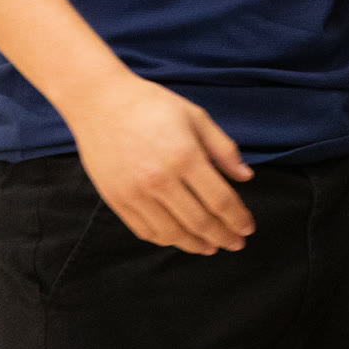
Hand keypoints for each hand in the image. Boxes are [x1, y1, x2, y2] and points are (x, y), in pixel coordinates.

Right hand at [64, 72, 254, 254]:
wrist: (100, 102)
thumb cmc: (151, 104)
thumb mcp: (195, 116)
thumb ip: (223, 148)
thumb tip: (246, 177)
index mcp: (184, 156)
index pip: (219, 200)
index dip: (238, 218)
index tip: (248, 228)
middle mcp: (160, 180)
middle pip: (199, 222)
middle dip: (223, 237)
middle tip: (236, 243)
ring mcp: (135, 193)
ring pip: (172, 233)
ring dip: (196, 245)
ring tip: (211, 246)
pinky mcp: (116, 200)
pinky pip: (146, 231)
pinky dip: (166, 239)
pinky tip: (179, 238)